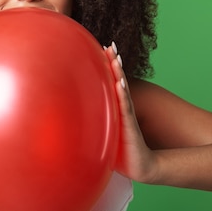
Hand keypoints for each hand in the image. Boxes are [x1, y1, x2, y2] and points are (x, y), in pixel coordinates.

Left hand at [104, 43, 157, 183]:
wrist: (140, 166)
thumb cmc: (120, 151)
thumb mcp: (103, 133)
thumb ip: (93, 123)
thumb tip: (71, 118)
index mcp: (114, 109)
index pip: (110, 83)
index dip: (107, 67)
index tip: (101, 50)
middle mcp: (122, 109)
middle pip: (117, 81)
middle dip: (113, 63)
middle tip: (109, 46)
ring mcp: (127, 116)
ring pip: (122, 91)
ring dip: (119, 74)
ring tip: (115, 58)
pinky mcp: (130, 127)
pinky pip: (125, 108)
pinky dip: (122, 95)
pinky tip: (119, 83)